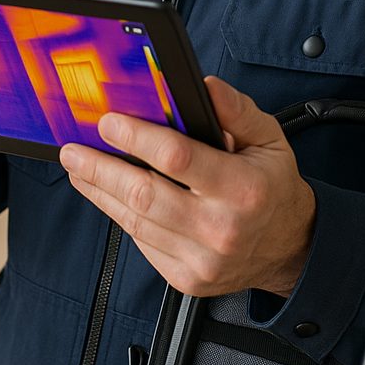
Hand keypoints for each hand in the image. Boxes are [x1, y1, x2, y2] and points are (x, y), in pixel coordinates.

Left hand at [59, 76, 315, 297]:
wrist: (290, 248)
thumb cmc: (272, 185)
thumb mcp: (269, 137)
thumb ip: (236, 110)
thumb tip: (205, 86)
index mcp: (242, 188)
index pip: (177, 158)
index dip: (137, 138)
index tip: (108, 122)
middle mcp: (220, 228)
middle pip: (144, 195)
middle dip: (101, 168)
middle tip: (74, 149)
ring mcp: (201, 260)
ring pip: (135, 221)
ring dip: (100, 191)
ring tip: (79, 167)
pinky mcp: (185, 278)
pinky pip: (141, 241)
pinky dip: (120, 214)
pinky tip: (107, 193)